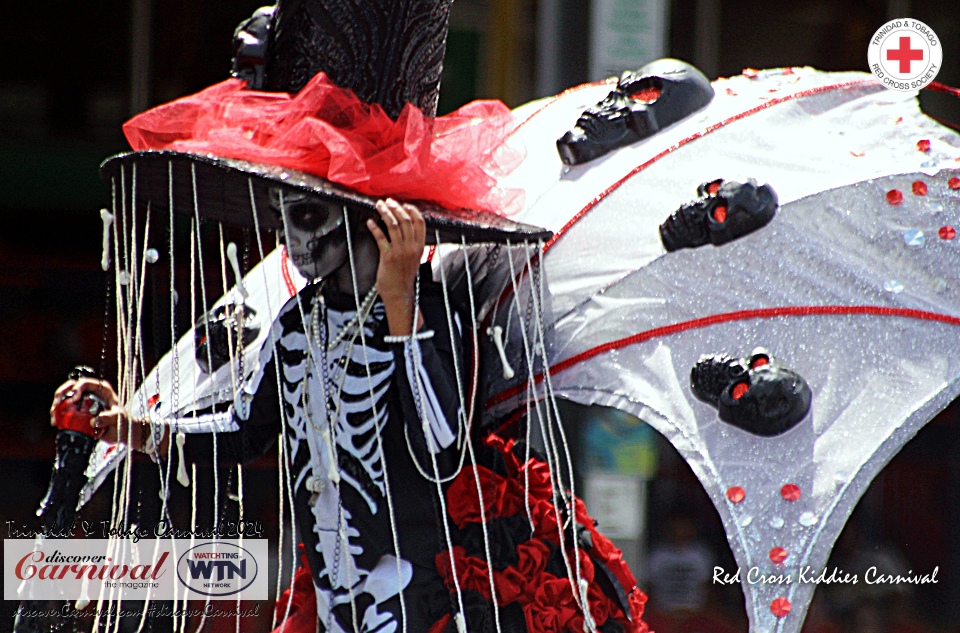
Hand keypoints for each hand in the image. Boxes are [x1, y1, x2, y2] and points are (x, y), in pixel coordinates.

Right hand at [50, 378, 127, 443]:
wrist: (120, 431)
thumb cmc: (122, 421)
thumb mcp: (119, 418)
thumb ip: (109, 418)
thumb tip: (94, 421)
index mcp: (101, 389)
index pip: (85, 383)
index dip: (77, 388)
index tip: (73, 399)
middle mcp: (90, 393)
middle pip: (70, 386)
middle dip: (61, 394)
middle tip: (57, 405)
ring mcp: (82, 402)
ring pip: (64, 398)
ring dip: (56, 405)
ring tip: (54, 416)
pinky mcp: (77, 412)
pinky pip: (64, 410)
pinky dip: (57, 415)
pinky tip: (55, 422)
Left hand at [368, 199, 425, 334]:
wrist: (399, 293)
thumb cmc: (404, 277)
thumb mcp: (413, 259)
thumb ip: (412, 244)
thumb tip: (404, 229)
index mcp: (419, 247)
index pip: (420, 223)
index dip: (412, 211)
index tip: (404, 204)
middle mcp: (411, 248)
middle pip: (405, 221)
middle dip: (395, 208)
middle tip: (388, 202)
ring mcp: (400, 252)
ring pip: (393, 226)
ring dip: (385, 213)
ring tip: (379, 206)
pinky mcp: (388, 257)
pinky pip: (381, 237)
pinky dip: (374, 228)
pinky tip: (370, 222)